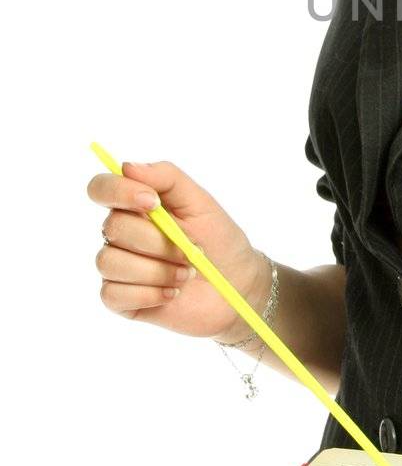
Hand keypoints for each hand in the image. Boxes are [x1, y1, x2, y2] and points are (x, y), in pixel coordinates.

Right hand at [87, 158, 269, 340]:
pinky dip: (149, 294)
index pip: (101, 188)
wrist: (236, 283)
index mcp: (134, 205)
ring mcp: (117, 267)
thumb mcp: (200, 201)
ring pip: (110, 262)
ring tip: (186, 274)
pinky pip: (112, 294)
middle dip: (158, 240)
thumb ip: (166, 178)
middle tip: (190, 250)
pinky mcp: (119, 298)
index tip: (154, 202)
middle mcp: (119, 234)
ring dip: (157, 270)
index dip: (120, 192)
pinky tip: (173, 292)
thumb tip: (127, 166)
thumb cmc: (217, 239)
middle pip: (113, 227)